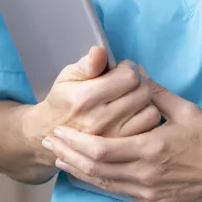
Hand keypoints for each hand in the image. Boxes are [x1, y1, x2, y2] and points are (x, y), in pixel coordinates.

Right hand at [31, 47, 160, 139]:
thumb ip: (87, 64)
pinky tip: (134, 113)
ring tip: (131, 98)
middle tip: (127, 83)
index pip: (128, 77)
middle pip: (142, 92)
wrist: (51, 134)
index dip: (128, 68)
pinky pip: (148, 128)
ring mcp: (112, 137)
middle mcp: (100, 119)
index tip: (120, 70)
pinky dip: (146, 117)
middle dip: (138, 82)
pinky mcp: (121, 150)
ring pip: (150, 110)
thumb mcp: (67, 77)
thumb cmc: (63, 100)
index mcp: (85, 98)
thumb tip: (100, 51)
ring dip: (145, 101)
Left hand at [41, 74, 201, 201]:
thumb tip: (134, 69)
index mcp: (151, 150)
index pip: (100, 150)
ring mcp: (150, 195)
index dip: (74, 143)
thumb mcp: (184, 109)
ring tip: (61, 159)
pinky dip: (101, 182)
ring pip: (105, 185)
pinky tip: (90, 173)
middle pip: (95, 170)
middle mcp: (146, 177)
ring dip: (80, 172)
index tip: (58, 132)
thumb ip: (154, 92)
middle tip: (50, 143)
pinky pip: (121, 194)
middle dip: (68, 156)